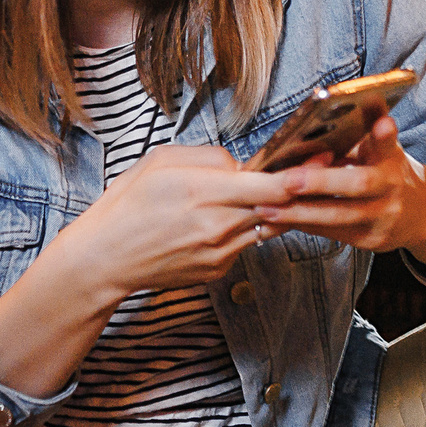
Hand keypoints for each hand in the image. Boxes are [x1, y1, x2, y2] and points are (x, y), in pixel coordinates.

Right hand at [52, 143, 294, 299]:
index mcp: (201, 191)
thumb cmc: (128, 205)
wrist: (106, 258)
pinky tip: (218, 222)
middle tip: (309, 172)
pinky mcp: (218, 270)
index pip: (269, 185)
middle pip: (276, 206)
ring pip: (265, 225)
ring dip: (267, 210)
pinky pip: (244, 243)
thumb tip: (243, 164)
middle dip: (291, 190)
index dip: (299, 176)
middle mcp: (216, 225)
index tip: (319, 163)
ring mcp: (220, 252)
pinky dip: (241, 229)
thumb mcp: (160, 160)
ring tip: (254, 196)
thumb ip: (209, 156)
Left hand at [260, 116, 425, 263]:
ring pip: (339, 216)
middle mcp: (392, 188)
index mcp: (393, 160)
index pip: (389, 143)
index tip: (382, 123)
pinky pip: (332, 233)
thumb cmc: (391, 174)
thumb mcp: (385, 150)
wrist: (424, 215)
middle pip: (358, 183)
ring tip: (267, 208)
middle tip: (287, 180)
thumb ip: (366, 133)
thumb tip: (349, 104)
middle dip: (321, 182)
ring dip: (300, 212)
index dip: (384, 134)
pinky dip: (303, 226)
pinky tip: (278, 222)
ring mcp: (383, 217)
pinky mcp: (371, 240)